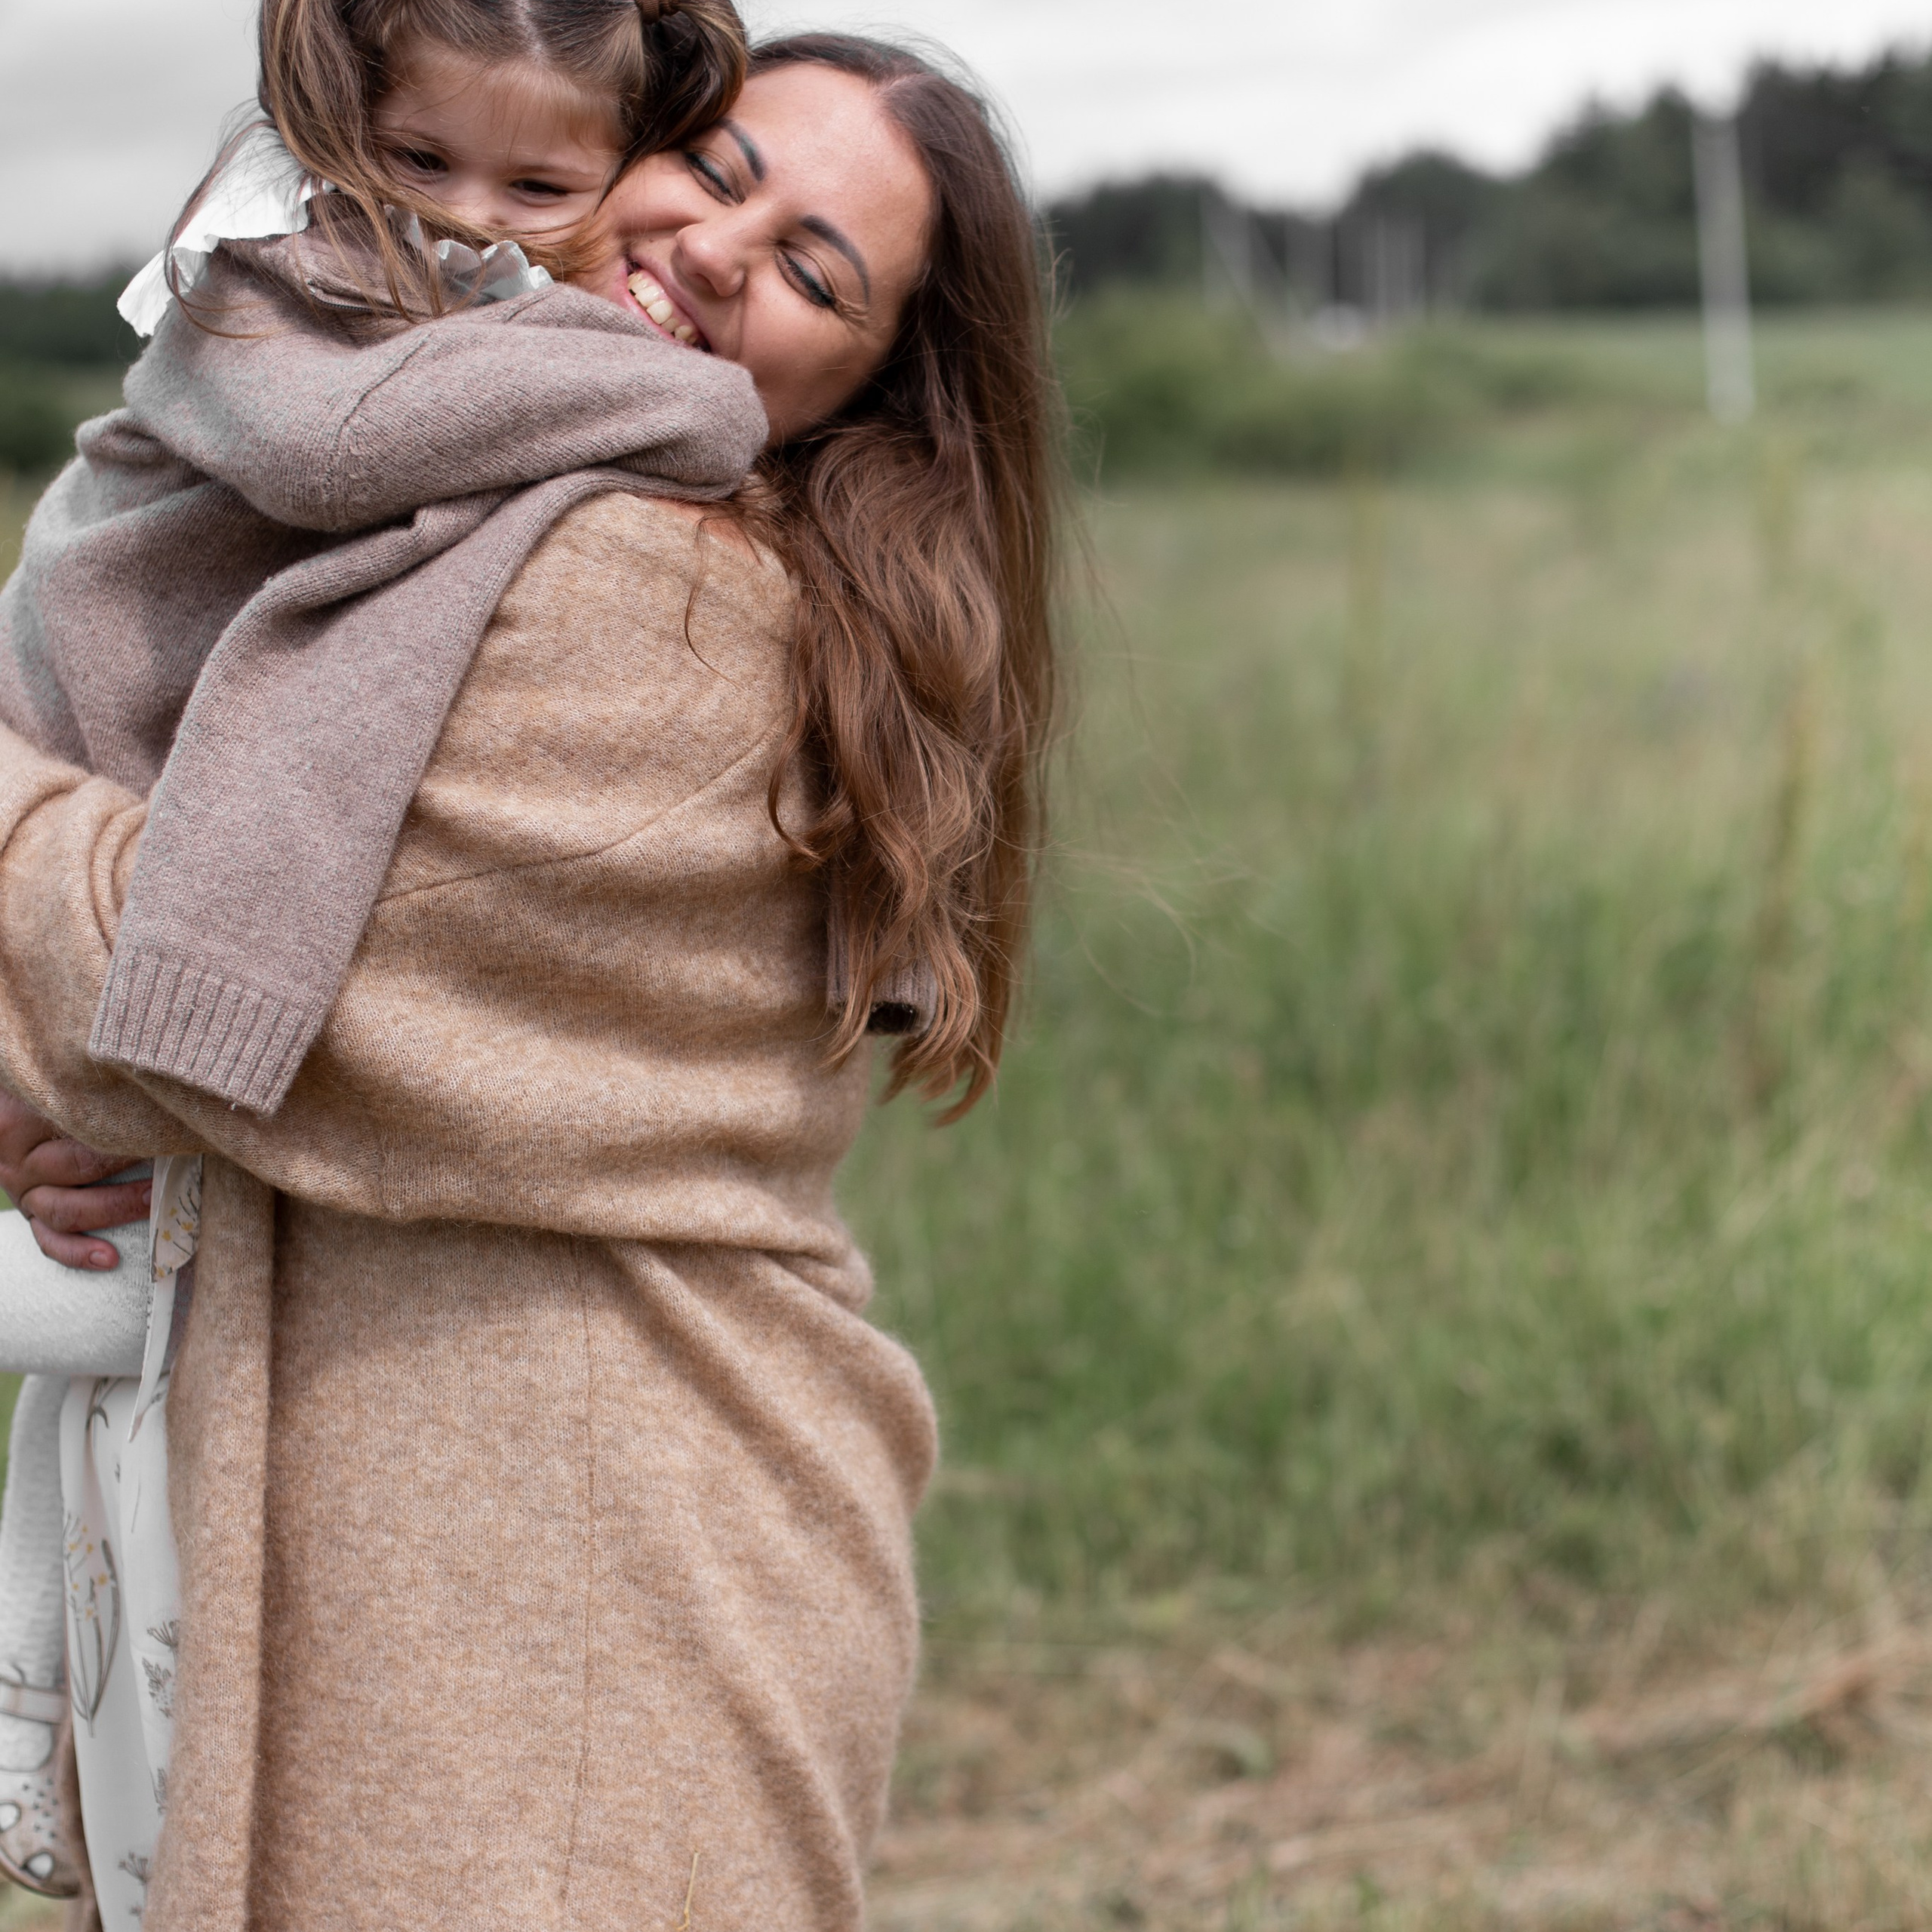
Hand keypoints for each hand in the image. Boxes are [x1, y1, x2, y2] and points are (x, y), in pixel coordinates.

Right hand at [0, 1091, 149, 1270]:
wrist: (2, 1115)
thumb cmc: (42, 1088)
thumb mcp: (51, 1080)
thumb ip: (80, 1082)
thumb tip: (143, 1083)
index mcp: (20, 1120)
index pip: (75, 1122)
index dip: (123, 1123)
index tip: (163, 1119)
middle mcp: (17, 1159)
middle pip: (77, 1166)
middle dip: (128, 1163)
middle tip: (173, 1156)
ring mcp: (22, 1190)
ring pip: (66, 1208)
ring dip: (116, 1207)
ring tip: (156, 1201)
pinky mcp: (29, 1214)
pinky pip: (49, 1240)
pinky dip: (78, 1252)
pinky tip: (111, 1258)